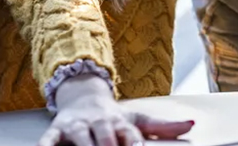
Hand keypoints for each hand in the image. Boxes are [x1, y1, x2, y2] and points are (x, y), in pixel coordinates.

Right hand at [38, 75, 193, 145]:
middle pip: (106, 137)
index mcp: (121, 122)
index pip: (131, 135)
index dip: (135, 144)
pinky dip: (47, 145)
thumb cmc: (113, 116)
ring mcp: (78, 126)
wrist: (83, 96)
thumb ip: (163, 126)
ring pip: (81, 138)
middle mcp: (100, 123)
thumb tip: (191, 125)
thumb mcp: (138, 119)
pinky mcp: (57, 129)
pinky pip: (50, 139)